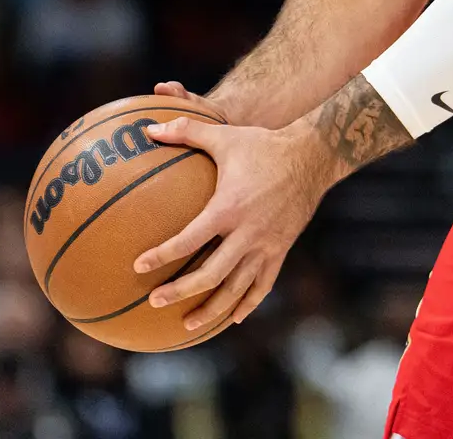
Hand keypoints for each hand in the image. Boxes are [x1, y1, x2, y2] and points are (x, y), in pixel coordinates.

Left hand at [132, 116, 334, 333]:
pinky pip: (264, 285)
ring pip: (237, 288)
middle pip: (211, 274)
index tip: (139, 266)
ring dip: (211, 308)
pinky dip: (247, 304)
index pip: (190, 239)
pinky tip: (233, 318)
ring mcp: (266, 245)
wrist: (312, 156)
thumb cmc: (263, 145)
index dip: (163, 254)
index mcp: (229, 207)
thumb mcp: (224, 135)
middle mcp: (248, 232)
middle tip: (155, 301)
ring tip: (188, 324)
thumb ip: (186, 131)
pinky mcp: (281, 249)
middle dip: (181, 291)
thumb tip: (148, 128)